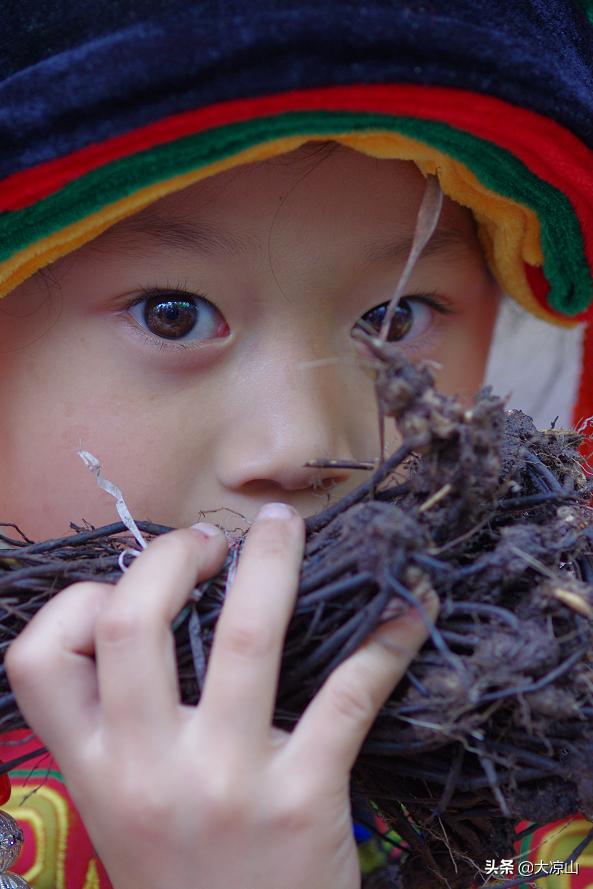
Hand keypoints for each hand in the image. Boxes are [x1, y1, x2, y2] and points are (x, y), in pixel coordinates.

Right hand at [6, 503, 437, 888]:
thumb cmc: (186, 883)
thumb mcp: (124, 816)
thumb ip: (125, 733)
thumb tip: (163, 616)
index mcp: (92, 772)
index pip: (37, 659)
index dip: (77, 605)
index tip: (128, 591)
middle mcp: (146, 770)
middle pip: (134, 623)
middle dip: (170, 556)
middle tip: (210, 542)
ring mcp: (226, 782)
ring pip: (246, 636)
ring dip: (274, 563)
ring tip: (288, 527)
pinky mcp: (304, 797)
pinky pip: (348, 693)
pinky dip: (386, 639)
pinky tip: (411, 605)